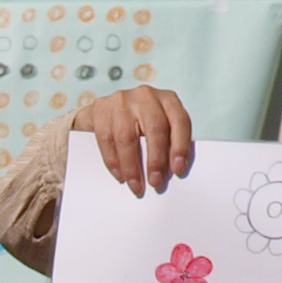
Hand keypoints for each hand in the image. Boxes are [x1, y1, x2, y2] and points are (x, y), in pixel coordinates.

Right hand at [76, 84, 195, 195]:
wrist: (103, 114)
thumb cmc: (138, 127)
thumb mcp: (157, 131)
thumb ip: (168, 145)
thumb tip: (172, 173)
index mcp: (167, 100)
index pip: (179, 120)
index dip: (180, 146)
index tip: (178, 170)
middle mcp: (146, 96)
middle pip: (155, 127)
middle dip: (156, 160)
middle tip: (156, 183)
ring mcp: (122, 100)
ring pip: (128, 136)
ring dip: (133, 167)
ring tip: (136, 186)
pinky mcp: (100, 109)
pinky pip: (107, 139)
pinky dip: (114, 162)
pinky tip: (120, 176)